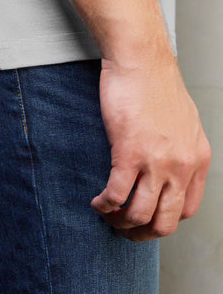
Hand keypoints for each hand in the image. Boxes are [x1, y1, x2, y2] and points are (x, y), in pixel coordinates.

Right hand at [90, 55, 210, 241]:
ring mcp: (155, 161)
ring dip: (120, 223)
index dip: (164, 220)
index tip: (146, 217)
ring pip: (139, 215)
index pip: (187, 210)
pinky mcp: (128, 152)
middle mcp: (181, 165)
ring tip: (107, 215)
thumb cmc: (157, 84)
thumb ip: (182, 148)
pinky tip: (97, 202)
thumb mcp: (184, 121)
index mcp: (197, 158)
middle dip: (142, 233)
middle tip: (124, 229)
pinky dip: (104, 205)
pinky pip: (115, 195)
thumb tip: (169, 166)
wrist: (141, 60)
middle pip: (165, 221)